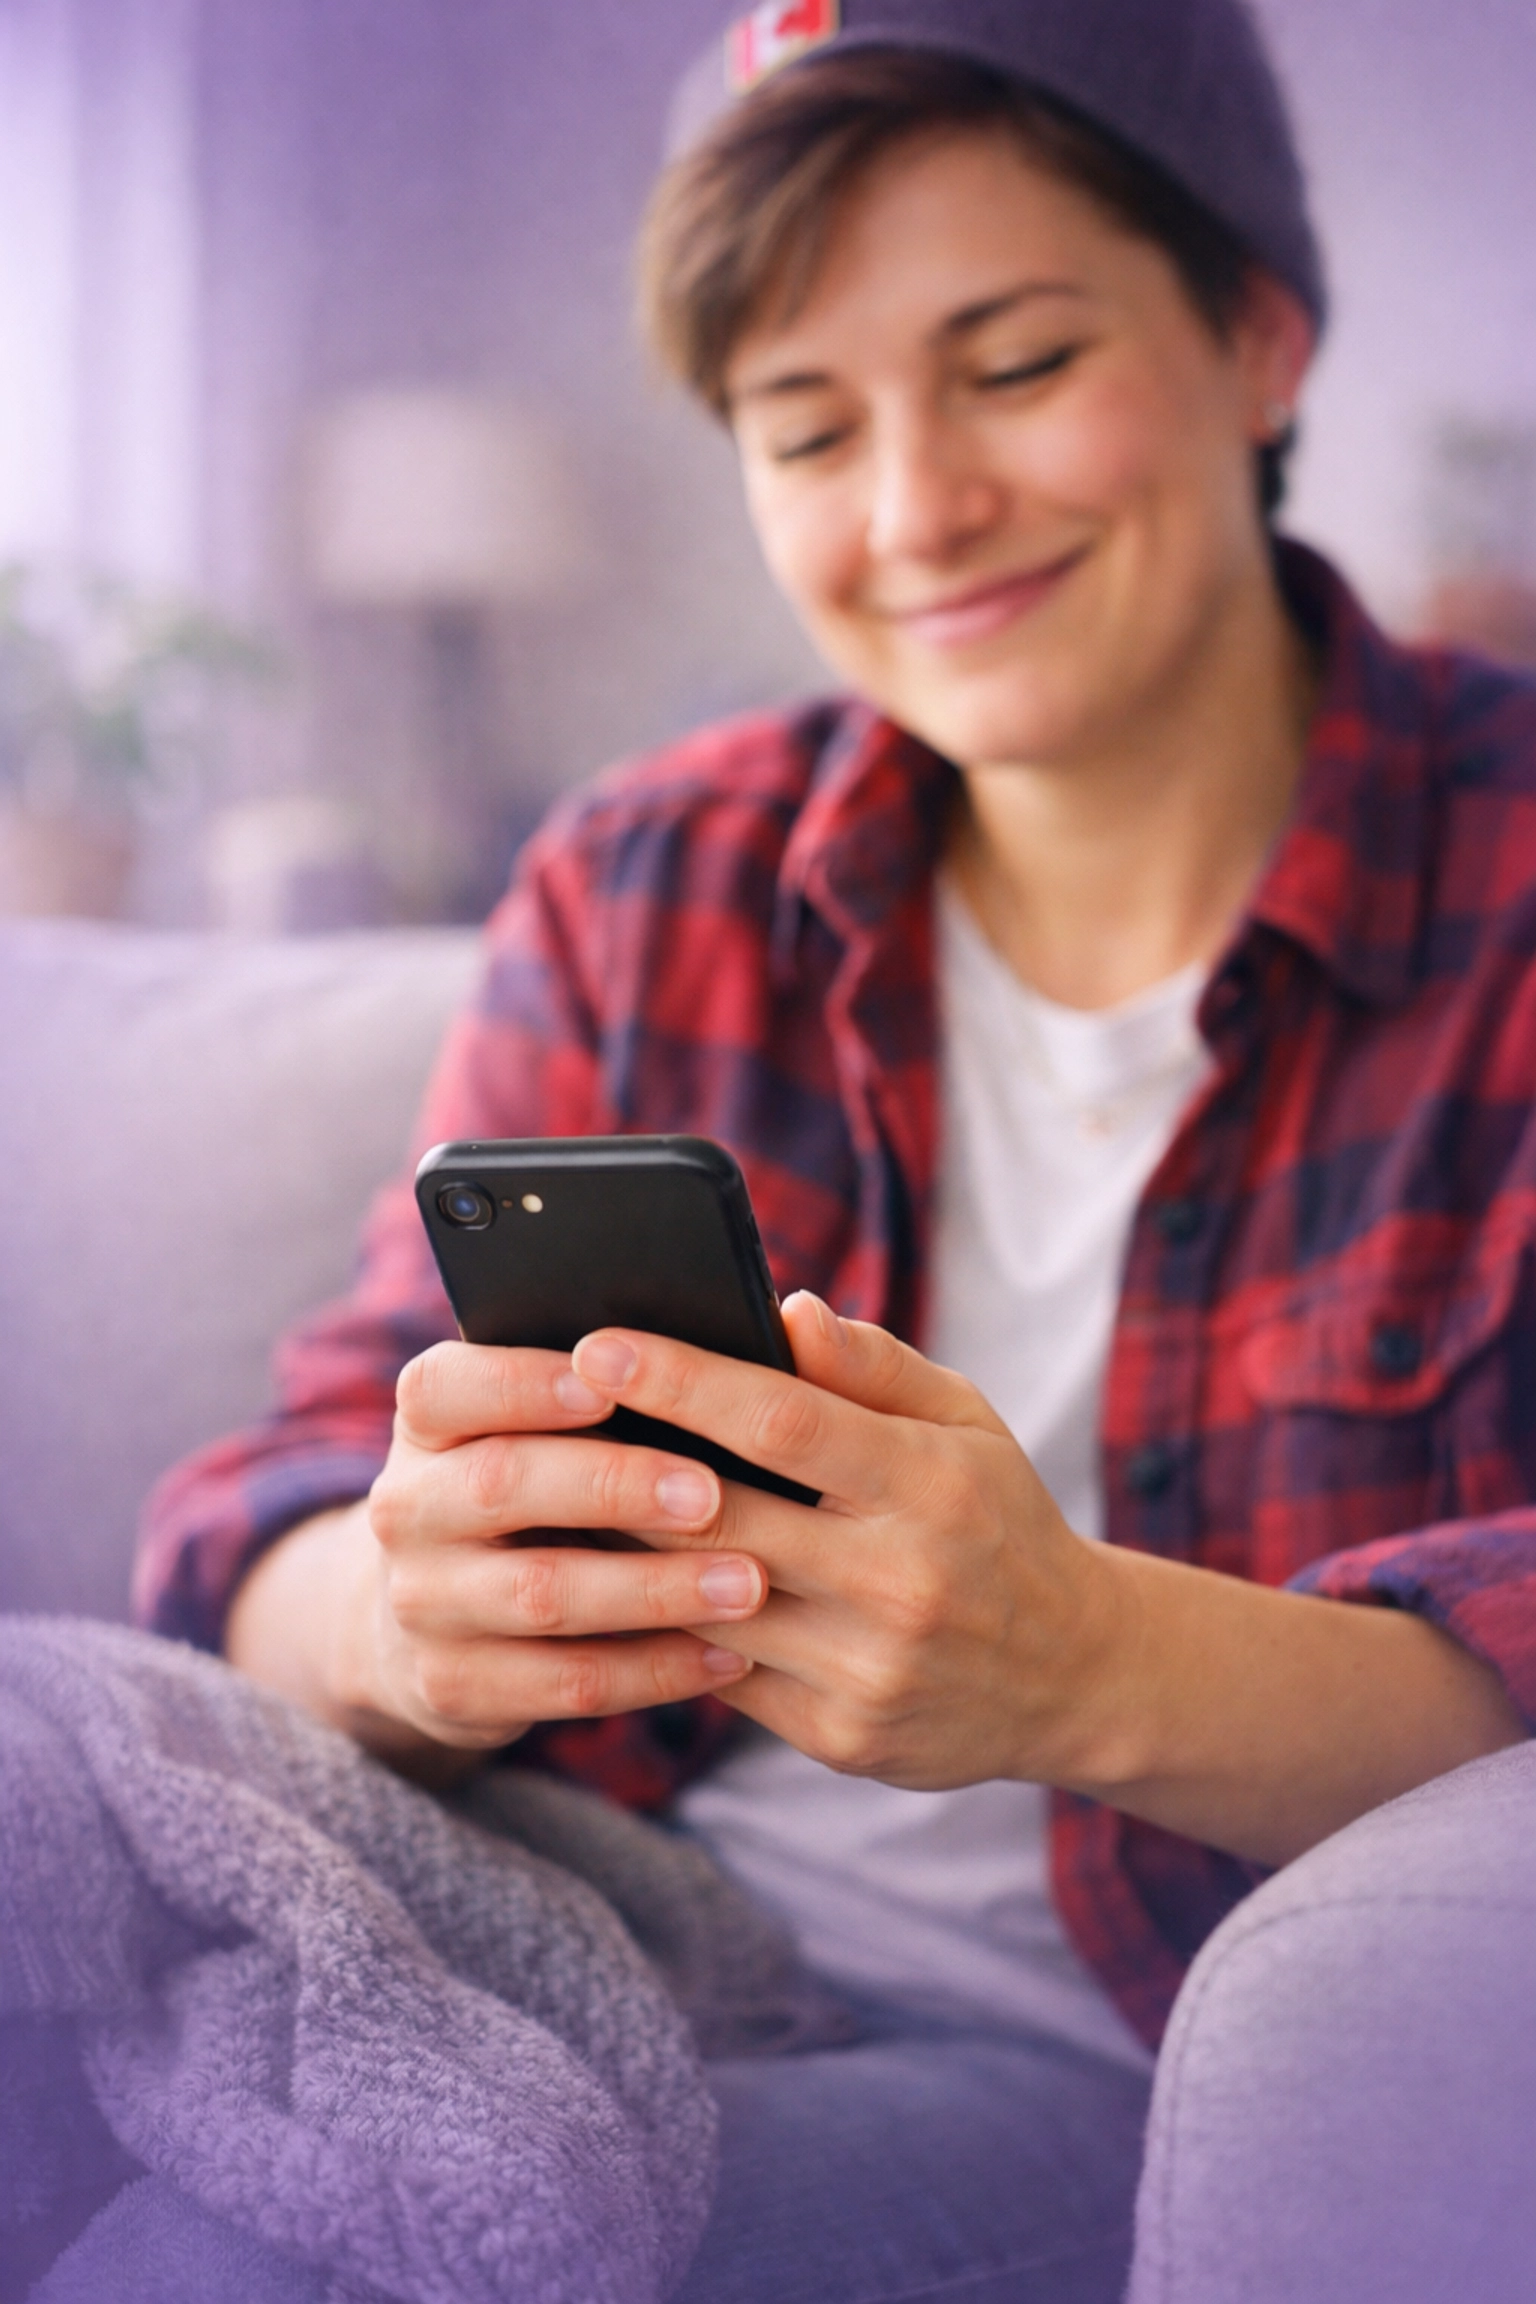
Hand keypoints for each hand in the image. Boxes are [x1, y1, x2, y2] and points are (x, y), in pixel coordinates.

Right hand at [318, 1339, 771, 1754]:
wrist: (436, 1612)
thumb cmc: (538, 1481)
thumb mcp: (538, 1424)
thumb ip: (619, 1378)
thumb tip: (776, 1324)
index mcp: (427, 1420)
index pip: (446, 1386)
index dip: (523, 1383)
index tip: (610, 1384)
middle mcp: (407, 1506)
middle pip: (501, 1485)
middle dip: (613, 1486)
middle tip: (711, 1493)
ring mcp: (423, 1602)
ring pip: (542, 1595)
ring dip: (654, 1591)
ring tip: (747, 1584)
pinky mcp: (456, 1685)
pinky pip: (566, 1683)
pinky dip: (655, 1670)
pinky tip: (728, 1653)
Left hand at [565, 1294, 1121, 1790]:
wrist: (1077, 1675)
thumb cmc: (998, 1520)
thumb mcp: (966, 1421)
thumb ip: (872, 1365)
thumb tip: (782, 1310)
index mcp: (929, 1484)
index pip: (782, 1421)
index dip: (682, 1381)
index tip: (599, 1345)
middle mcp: (900, 1580)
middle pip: (721, 1517)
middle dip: (620, 1468)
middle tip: (543, 1424)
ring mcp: (867, 1669)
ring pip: (704, 1603)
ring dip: (625, 1553)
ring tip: (560, 1499)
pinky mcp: (840, 1737)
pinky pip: (724, 1674)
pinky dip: (668, 1627)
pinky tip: (621, 1586)